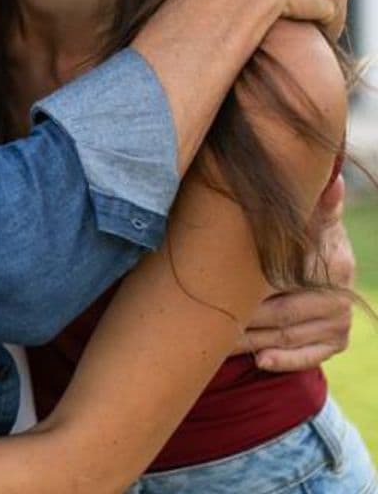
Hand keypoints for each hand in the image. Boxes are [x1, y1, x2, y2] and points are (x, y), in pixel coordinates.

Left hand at [232, 177, 354, 370]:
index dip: (247, 287)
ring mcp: (339, 320)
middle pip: (280, 312)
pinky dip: (286, 360)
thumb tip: (332, 179)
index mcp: (331, 262)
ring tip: (216, 342)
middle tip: (201, 320)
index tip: (214, 288)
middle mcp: (338, 294)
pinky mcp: (338, 341)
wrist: (329, 257)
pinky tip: (261, 361)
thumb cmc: (303, 231)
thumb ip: (314, 202)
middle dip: (240, 318)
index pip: (282, 279)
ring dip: (251, 341)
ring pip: (286, 335)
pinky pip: (311, 357)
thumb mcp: (310, 214)